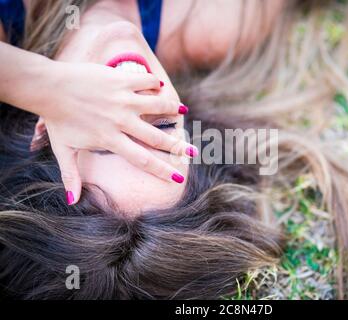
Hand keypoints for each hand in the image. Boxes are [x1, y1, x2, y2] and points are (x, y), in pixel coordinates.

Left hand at [36, 61, 194, 204]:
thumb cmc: (57, 120)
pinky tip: (160, 87)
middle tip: (194, 152)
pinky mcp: (120, 79)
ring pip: (156, 105)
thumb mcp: (64, 150)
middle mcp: (120, 121)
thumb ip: (71, 176)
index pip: (142, 159)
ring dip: (171, 109)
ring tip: (183, 111)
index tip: (177, 177)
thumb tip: (73, 201)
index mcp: (110, 139)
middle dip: (177, 146)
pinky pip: (145, 81)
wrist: (48, 87)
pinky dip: (154, 84)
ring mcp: (122, 99)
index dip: (162, 170)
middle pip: (156, 137)